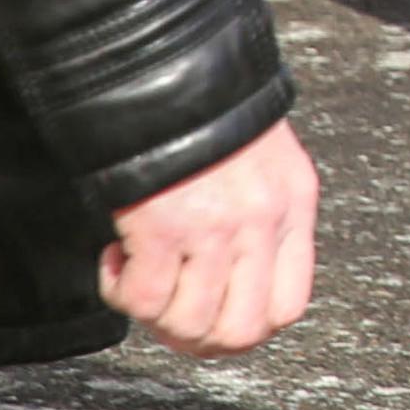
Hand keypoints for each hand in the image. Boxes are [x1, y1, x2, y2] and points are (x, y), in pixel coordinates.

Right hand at [102, 118, 317, 358]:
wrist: (169, 70)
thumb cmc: (209, 111)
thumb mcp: (262, 161)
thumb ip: (261, 216)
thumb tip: (235, 280)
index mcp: (294, 204)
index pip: (288, 305)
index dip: (244, 328)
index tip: (211, 320)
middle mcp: (263, 221)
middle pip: (240, 331)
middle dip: (196, 339)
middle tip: (165, 315)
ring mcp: (217, 228)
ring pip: (189, 324)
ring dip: (154, 317)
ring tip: (139, 278)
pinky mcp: (165, 227)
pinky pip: (142, 299)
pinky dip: (119, 291)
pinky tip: (115, 256)